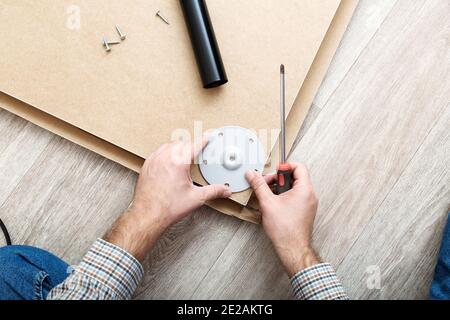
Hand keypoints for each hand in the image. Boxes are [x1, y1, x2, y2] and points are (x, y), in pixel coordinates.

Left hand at [105, 140, 231, 260]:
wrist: (148, 215)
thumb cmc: (168, 208)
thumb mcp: (196, 198)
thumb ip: (213, 191)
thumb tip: (225, 190)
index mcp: (178, 162)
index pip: (195, 145)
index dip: (204, 139)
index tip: (209, 135)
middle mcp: (165, 158)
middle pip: (182, 143)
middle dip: (191, 146)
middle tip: (197, 152)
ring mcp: (154, 161)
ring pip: (168, 145)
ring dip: (178, 148)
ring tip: (184, 156)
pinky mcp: (146, 166)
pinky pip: (157, 152)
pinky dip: (165, 153)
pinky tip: (169, 161)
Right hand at [246, 163, 319, 276]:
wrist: (293, 249)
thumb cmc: (285, 230)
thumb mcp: (267, 203)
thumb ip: (259, 185)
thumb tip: (252, 174)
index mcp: (304, 189)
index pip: (299, 166)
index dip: (285, 166)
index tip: (274, 173)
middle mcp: (309, 195)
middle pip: (295, 176)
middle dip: (278, 179)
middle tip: (267, 185)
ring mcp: (308, 203)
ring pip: (294, 187)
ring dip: (280, 188)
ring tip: (269, 196)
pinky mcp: (305, 210)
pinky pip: (295, 196)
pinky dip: (284, 196)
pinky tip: (273, 204)